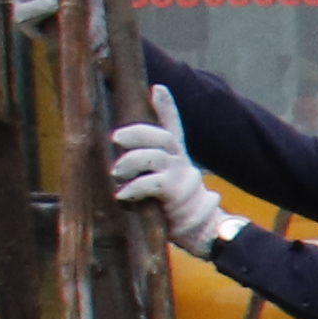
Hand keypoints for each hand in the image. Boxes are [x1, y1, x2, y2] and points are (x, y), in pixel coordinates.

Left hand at [103, 118, 231, 256]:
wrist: (201, 230)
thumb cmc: (176, 205)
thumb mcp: (167, 180)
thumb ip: (151, 166)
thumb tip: (120, 159)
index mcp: (178, 156)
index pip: (174, 126)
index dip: (166, 107)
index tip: (157, 88)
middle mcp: (181, 162)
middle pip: (162, 137)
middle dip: (137, 133)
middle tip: (116, 137)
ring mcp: (180, 177)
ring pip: (154, 157)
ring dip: (130, 161)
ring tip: (116, 172)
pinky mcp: (174, 193)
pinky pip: (150, 184)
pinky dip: (133, 187)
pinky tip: (122, 194)